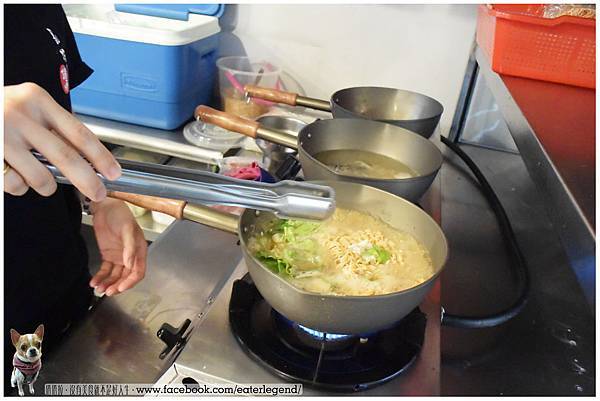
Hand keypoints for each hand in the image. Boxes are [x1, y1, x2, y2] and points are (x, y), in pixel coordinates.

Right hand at [4, 82, 120, 200]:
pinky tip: (11, 171)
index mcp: (37, 99)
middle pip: (65, 157)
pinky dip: (18, 186)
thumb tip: (89, 160)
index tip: (114, 172)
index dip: (100, 156)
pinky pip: (13, 183)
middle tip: (97, 192)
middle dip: (87, 180)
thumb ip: (52, 127)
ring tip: (39, 178)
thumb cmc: (0, 110)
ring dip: (46, 186)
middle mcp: (19, 114)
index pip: (78, 132)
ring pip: (40, 176)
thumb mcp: (28, 106)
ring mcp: (1, 135)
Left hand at [90, 199, 146, 295]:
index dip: (130, 281)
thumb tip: (129, 264)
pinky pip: (105, 270)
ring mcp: (119, 256)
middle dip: (118, 285)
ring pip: (115, 275)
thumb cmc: (121, 215)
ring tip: (99, 289)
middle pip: (126, 277)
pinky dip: (100, 277)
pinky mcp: (108, 255)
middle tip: (108, 292)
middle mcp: (130, 256)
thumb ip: (129, 247)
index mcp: (139, 251)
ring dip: (108, 283)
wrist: (105, 206)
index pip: (138, 272)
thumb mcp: (127, 230)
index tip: (120, 287)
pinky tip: (94, 281)